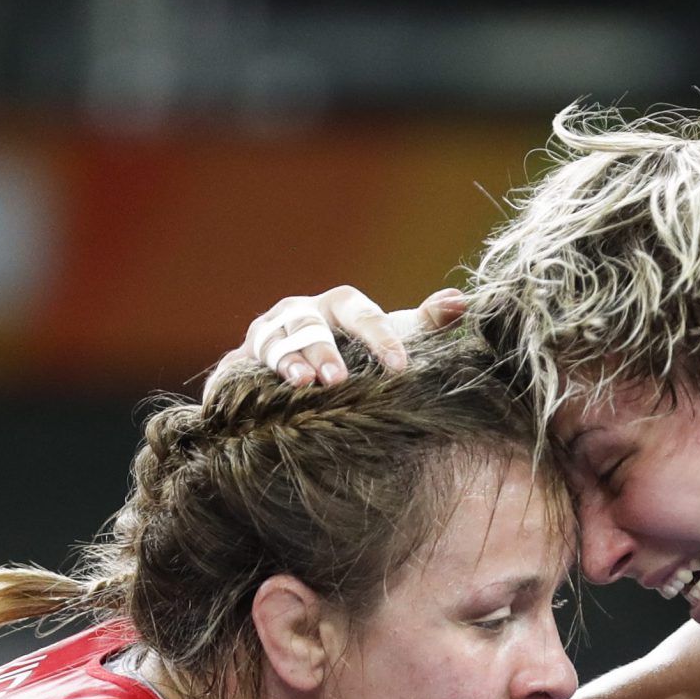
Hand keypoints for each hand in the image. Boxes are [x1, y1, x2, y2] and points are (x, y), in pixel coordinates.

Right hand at [205, 284, 466, 393]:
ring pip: (273, 341)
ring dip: (286, 361)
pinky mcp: (241, 359)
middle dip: (323, 350)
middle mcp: (300, 311)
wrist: (310, 368)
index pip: (361, 313)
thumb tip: (462, 301)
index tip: (400, 368)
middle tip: (337, 379)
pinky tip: (244, 397)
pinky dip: (238, 379)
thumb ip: (426, 322)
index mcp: (339, 305)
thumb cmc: (362, 352)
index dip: (380, 338)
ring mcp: (267, 333)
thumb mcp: (395, 336)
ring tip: (300, 383)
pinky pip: (237, 367)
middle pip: (310, 324)